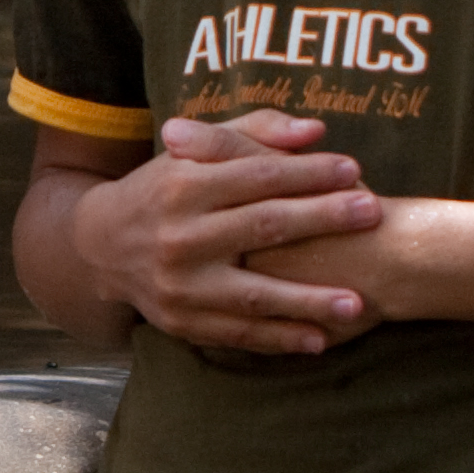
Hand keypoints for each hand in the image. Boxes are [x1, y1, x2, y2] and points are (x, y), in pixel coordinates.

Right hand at [75, 111, 383, 361]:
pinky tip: (319, 340)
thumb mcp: (196, 151)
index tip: (355, 170)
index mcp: (183, 186)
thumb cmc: (164, 187)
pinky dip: (279, 339)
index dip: (308, 172)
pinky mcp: (181, 322)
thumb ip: (256, 133)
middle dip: (323, 220)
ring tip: (359, 304)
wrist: (100, 245)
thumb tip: (318, 132)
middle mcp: (179, 235)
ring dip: (309, 301)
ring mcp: (180, 285)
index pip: (257, 175)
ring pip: (255, 294)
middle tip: (374, 214)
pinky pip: (239, 333)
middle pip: (264, 226)